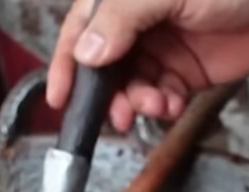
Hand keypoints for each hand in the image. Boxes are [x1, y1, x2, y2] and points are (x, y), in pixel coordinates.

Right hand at [46, 0, 248, 131]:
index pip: (81, 30)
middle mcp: (137, 21)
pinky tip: (171, 104)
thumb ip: (123, 19)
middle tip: (116, 113)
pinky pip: (161, 95)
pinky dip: (161, 106)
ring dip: (136, 102)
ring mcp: (162, 46)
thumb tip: (87, 53)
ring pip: (132, 85)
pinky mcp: (188, 71)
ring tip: (153, 105)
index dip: (67, 64)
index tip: (60, 97)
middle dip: (106, 93)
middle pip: (104, 65)